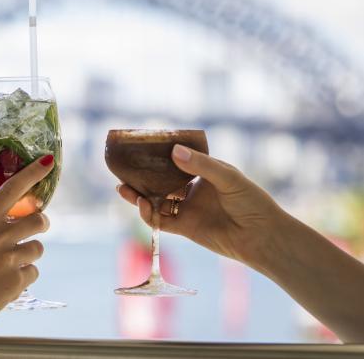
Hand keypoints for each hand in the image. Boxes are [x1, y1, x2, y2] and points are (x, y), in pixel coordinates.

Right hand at [0, 155, 53, 332]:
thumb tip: (16, 213)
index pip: (11, 189)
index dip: (32, 173)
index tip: (48, 161)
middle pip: (38, 220)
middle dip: (41, 224)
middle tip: (37, 227)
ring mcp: (9, 259)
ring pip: (37, 248)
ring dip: (28, 255)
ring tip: (7, 265)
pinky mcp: (17, 281)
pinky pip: (32, 272)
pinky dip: (23, 277)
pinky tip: (5, 283)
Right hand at [117, 144, 285, 265]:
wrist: (263, 238)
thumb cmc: (252, 202)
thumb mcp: (228, 177)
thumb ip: (201, 166)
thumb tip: (174, 151)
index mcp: (203, 172)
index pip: (175, 160)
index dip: (158, 155)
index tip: (140, 148)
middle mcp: (192, 189)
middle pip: (161, 181)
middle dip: (142, 177)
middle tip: (123, 171)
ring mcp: (188, 209)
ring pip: (157, 200)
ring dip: (139, 195)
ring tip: (123, 188)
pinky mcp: (185, 228)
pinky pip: (161, 221)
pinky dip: (149, 214)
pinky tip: (142, 206)